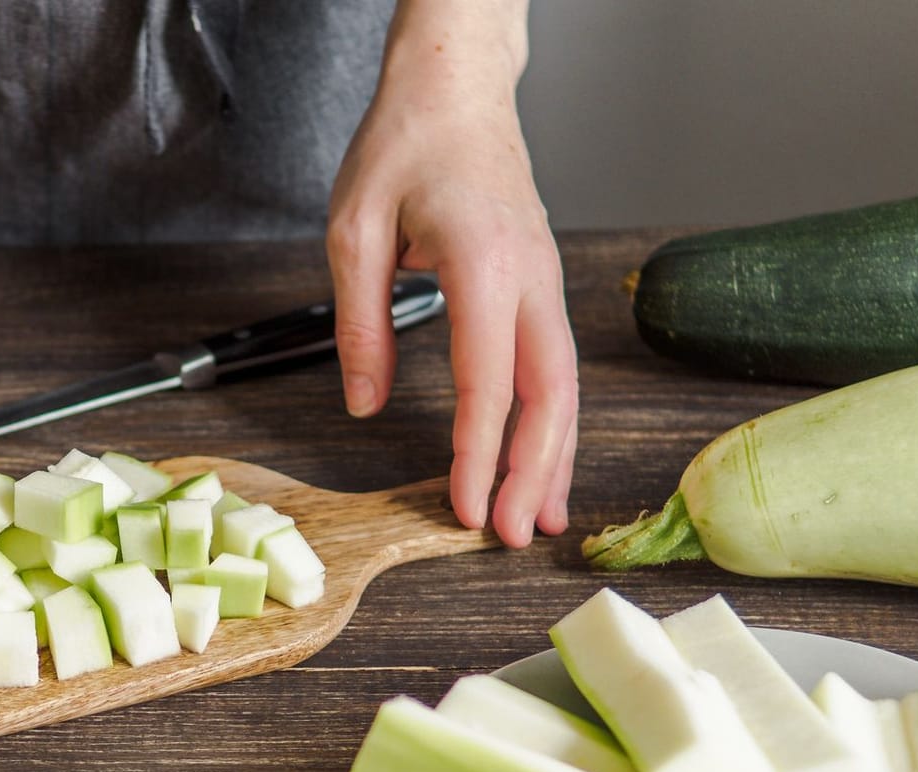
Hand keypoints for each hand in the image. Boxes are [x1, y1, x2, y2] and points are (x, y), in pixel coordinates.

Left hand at [327, 1, 576, 549]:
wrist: (455, 86)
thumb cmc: (404, 144)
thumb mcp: (352, 229)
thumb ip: (360, 322)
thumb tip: (362, 404)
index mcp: (483, 264)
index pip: (487, 382)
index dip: (479, 455)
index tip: (467, 510)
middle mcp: (530, 277)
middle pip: (548, 394)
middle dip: (535, 473)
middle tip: (515, 538)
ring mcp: (545, 280)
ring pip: (564, 385)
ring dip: (556, 457)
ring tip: (544, 521)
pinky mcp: (540, 285)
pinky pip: (554, 364)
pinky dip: (553, 421)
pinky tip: (544, 461)